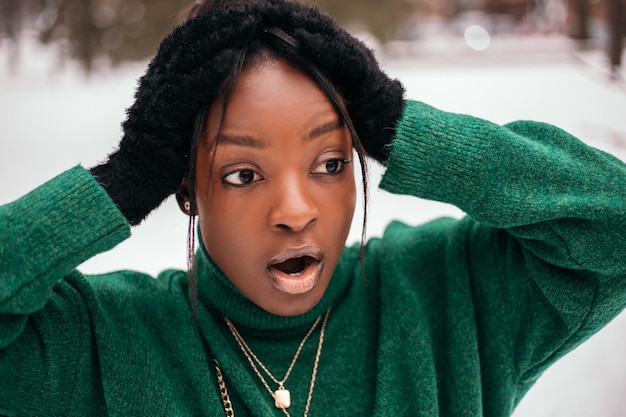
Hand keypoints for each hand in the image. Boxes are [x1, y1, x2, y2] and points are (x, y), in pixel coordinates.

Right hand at [89, 16, 245, 224]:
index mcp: (163, 75)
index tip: (241, 16)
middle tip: (251, 13)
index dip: (214, 25)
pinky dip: (211, 70)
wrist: (136, 176)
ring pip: (191, 56)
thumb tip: (223, 84)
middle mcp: (159, 77)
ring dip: (221, 38)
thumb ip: (196, 97)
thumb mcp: (182, 116)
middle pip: (192, 40)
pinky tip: (232, 58)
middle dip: (222, 24)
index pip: (189, 39)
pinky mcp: (162, 112)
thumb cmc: (165, 150)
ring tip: (247, 25)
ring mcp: (158, 92)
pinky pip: (189, 85)